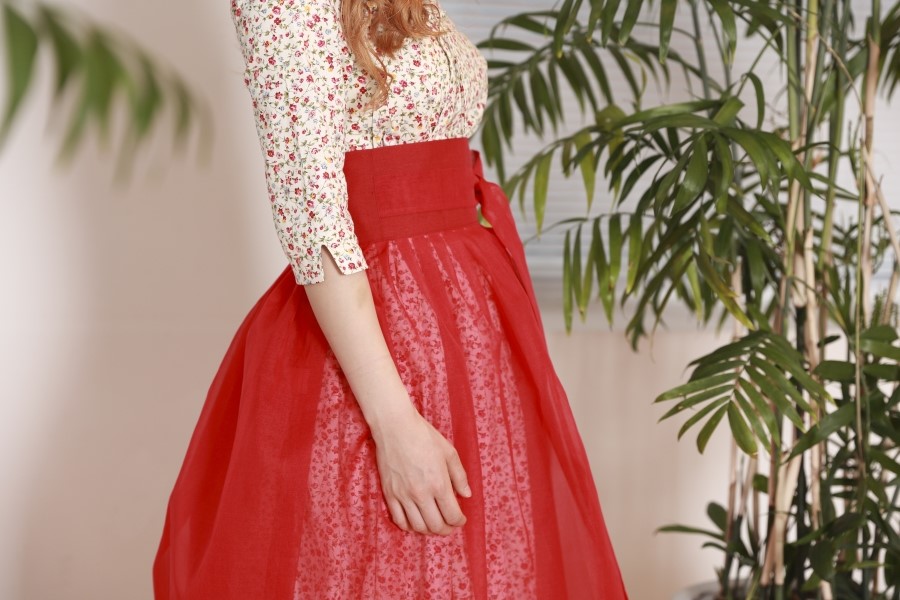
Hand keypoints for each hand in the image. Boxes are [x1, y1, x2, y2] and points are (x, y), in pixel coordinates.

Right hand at [373, 409, 471, 535]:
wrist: (395, 427)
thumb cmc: (424, 436)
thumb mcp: (449, 452)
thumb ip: (460, 476)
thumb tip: (466, 495)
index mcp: (439, 484)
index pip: (452, 515)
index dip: (460, 521)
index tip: (461, 519)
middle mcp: (421, 494)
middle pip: (436, 526)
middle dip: (446, 529)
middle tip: (450, 525)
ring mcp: (403, 495)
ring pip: (418, 526)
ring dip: (429, 530)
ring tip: (434, 525)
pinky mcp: (389, 494)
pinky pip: (399, 520)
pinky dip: (409, 526)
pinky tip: (415, 522)